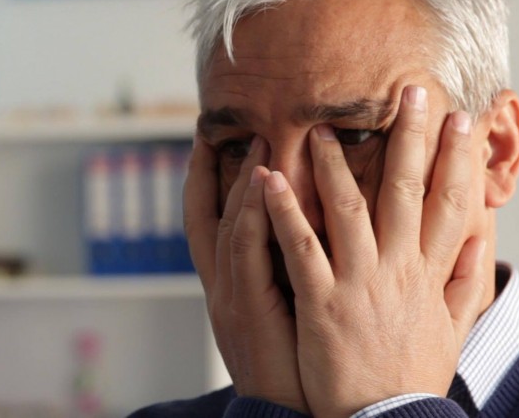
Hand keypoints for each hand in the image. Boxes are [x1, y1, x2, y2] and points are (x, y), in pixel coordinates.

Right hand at [184, 134, 308, 412]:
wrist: (286, 412)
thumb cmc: (295, 367)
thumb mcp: (284, 313)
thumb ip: (289, 272)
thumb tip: (310, 237)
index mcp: (233, 285)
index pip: (214, 223)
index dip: (209, 183)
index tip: (213, 145)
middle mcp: (223, 284)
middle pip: (208, 216)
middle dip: (212, 172)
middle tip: (221, 130)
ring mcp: (231, 294)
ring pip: (229, 224)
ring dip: (240, 181)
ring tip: (258, 142)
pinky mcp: (248, 307)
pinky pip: (247, 251)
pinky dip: (251, 213)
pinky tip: (265, 182)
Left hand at [262, 86, 487, 416]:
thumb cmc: (411, 375)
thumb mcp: (452, 328)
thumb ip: (464, 281)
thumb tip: (481, 240)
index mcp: (429, 274)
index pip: (451, 203)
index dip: (457, 159)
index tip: (461, 120)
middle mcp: (398, 270)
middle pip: (406, 191)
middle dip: (409, 138)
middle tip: (410, 92)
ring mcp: (359, 284)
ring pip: (348, 209)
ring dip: (334, 165)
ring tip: (320, 127)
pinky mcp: (322, 303)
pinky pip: (300, 247)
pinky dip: (284, 211)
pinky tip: (269, 179)